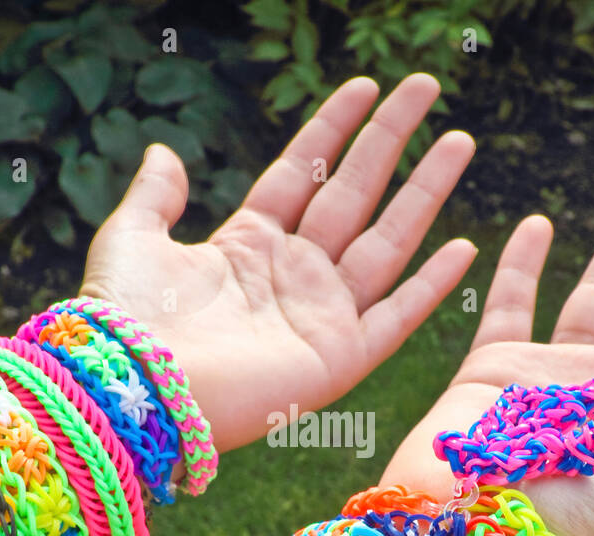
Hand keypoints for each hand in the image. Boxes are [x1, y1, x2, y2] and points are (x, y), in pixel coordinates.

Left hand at [78, 74, 477, 452]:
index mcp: (246, 245)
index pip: (302, 173)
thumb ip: (157, 195)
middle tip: (427, 87)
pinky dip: (432, 286)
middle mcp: (291, 276)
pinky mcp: (340, 359)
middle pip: (355, 194)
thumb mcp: (133, 237)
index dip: (333, 129)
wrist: (139, 389)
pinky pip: (398, 316)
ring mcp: (320, 316)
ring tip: (461, 140)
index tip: (366, 87)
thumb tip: (165, 150)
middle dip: (392, 139)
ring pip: (388, 241)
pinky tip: (466, 247)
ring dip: (426, 192)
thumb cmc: (127, 319)